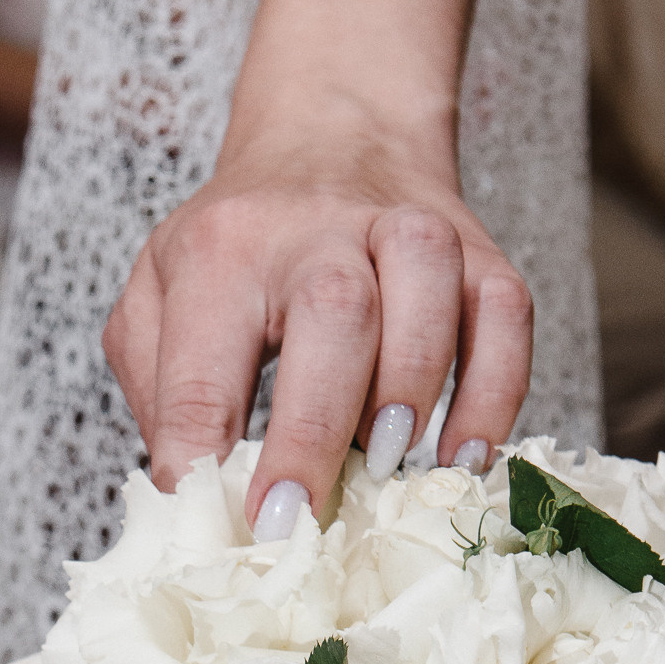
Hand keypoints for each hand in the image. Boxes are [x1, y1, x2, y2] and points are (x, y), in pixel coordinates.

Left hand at [104, 114, 532, 511]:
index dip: (208, 455)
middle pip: (333, 316)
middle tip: (298, 518)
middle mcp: (316, 230)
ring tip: (384, 464)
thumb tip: (190, 496)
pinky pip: (505, 315)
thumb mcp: (160, 299)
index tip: (226, 528)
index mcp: (220, 252)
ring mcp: (407, 230)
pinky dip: (492, 392)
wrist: (331, 135)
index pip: (204, 365)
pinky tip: (461, 453)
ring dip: (410, 391)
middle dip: (313, 431)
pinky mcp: (478, 249)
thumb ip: (161, 392)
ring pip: (428, 294)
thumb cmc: (239, 246)